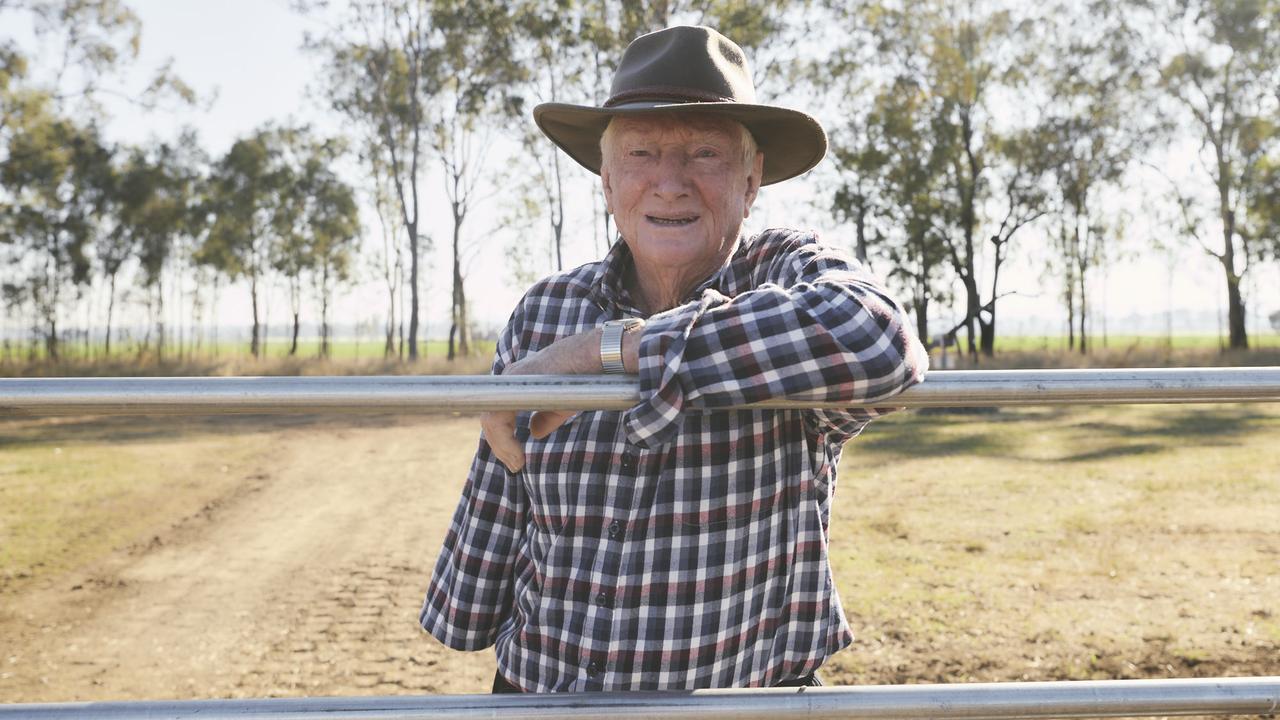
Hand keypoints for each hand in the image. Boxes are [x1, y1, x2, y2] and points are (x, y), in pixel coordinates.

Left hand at [482, 325, 641, 472]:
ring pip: (491, 419)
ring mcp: (511, 378)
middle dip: (499, 446)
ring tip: (516, 463)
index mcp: (519, 382)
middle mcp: (510, 377)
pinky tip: (517, 454)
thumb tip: (534, 433)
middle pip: (490, 417)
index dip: (501, 438)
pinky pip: (498, 418)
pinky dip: (504, 440)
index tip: (514, 458)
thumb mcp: (561, 404)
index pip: (498, 412)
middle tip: (514, 466)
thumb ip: (545, 418)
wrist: (595, 358)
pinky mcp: (515, 384)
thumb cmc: (582, 376)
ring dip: (501, 447)